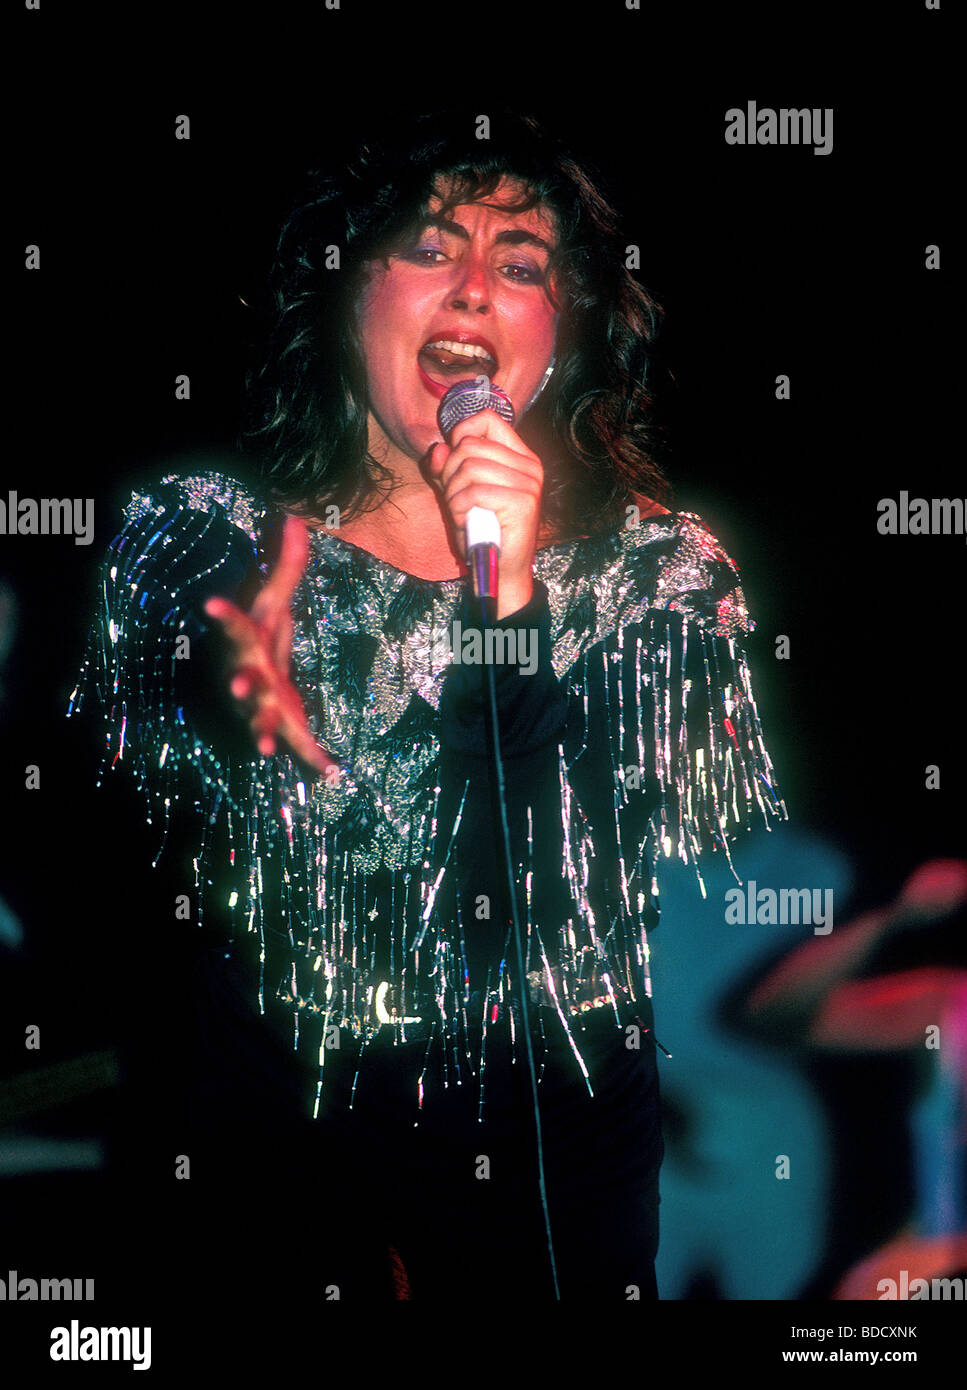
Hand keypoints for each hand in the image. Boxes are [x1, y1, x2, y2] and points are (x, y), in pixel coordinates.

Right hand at [203, 515, 338, 777]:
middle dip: (240, 684)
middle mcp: (250, 675)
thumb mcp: (276, 598)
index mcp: (249, 643)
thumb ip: (289, 563)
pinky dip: (312, 759)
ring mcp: (263, 704)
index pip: (234, 625)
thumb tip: (298, 517)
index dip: (224, 615)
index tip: (209, 604)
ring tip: (264, 748)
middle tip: (237, 687)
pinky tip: (332, 772)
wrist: (255, 676)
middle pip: (242, 678)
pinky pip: (297, 743)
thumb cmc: (264, 635)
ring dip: (259, 731)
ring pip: (258, 719)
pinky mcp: (283, 724)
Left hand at [425, 409, 542, 617]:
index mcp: (519, 456)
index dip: (461, 432)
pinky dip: (461, 509)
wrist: (502, 569)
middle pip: (470, 445)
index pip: (487, 419)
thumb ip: (446, 469)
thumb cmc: (482, 530)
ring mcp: (529, 483)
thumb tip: (438, 450)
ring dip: (454, 494)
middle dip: (450, 472)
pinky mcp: (523, 503)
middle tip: (455, 499)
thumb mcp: (458, 493)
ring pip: (469, 467)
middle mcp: (529, 465)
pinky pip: (474, 492)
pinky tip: (469, 522)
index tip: (453, 458)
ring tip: (463, 512)